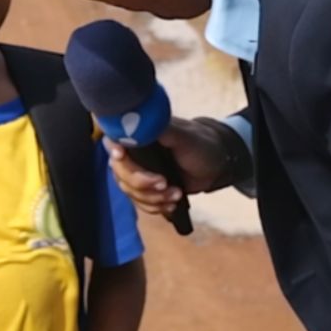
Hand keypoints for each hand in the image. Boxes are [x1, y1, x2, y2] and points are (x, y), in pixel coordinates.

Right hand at [106, 117, 234, 214]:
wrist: (216, 165)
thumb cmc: (201, 144)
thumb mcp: (183, 136)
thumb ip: (159, 129)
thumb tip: (135, 123)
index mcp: (140, 135)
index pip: (114, 142)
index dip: (115, 152)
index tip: (121, 157)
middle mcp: (135, 153)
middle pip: (120, 173)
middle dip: (142, 183)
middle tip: (164, 184)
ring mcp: (140, 173)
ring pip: (130, 191)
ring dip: (153, 198)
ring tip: (176, 194)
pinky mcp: (148, 189)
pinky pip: (141, 203)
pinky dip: (155, 207)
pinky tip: (171, 204)